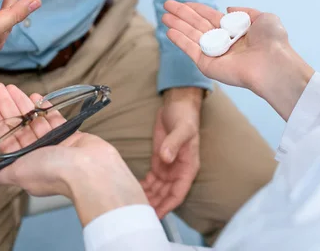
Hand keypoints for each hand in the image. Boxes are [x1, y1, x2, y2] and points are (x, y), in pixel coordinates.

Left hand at [0, 84, 146, 225]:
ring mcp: (53, 143)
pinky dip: (44, 108)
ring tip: (12, 87)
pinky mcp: (69, 134)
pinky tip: (35, 97)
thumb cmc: (53, 171)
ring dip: (22, 103)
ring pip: (34, 120)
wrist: (88, 168)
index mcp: (23, 163)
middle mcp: (37, 153)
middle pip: (17, 125)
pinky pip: (53, 118)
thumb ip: (5, 171)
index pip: (3, 138)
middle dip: (6, 106)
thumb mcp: (20, 173)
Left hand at [142, 87, 201, 218]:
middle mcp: (178, 170)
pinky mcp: (158, 161)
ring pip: (157, 189)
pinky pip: (151, 179)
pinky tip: (131, 189)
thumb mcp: (182, 129)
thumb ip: (174, 143)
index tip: (156, 215)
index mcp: (188, 167)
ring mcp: (168, 166)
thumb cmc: (184, 117)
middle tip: (137, 213)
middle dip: (154, 205)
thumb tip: (166, 158)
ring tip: (132, 205)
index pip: (178, 193)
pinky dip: (143, 186)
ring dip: (147, 198)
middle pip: (165, 195)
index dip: (167, 206)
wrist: (177, 105)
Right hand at [163, 1, 313, 119]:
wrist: (272, 64)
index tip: (183, 2)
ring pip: (191, 36)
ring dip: (177, 25)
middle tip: (166, 4)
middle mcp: (223, 42)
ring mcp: (214, 54)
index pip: (210, 17)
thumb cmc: (273, 42)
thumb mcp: (264, 18)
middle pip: (197, 25)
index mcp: (235, 31)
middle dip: (182, 14)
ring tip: (163, 16)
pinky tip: (169, 30)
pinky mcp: (207, 65)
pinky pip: (191, 50)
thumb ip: (245, 11)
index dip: (196, 9)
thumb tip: (227, 8)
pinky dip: (180, 40)